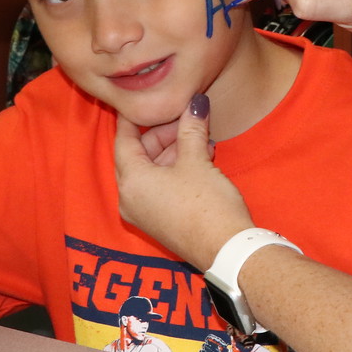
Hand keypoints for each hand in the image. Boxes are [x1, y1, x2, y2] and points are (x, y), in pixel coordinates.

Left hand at [114, 96, 251, 267]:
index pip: (123, 140)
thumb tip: (196, 103)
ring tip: (203, 139)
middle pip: (139, 155)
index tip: (140, 101)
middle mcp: (130, 199)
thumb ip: (191, 129)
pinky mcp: (161, 221)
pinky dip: (177, 170)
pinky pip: (160, 187)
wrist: (227, 250)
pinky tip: (202, 159)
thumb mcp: (197, 161)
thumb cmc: (207, 205)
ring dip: (175, 152)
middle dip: (164, 135)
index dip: (134, 118)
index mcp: (131, 182)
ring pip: (153, 171)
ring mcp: (145, 213)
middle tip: (187, 119)